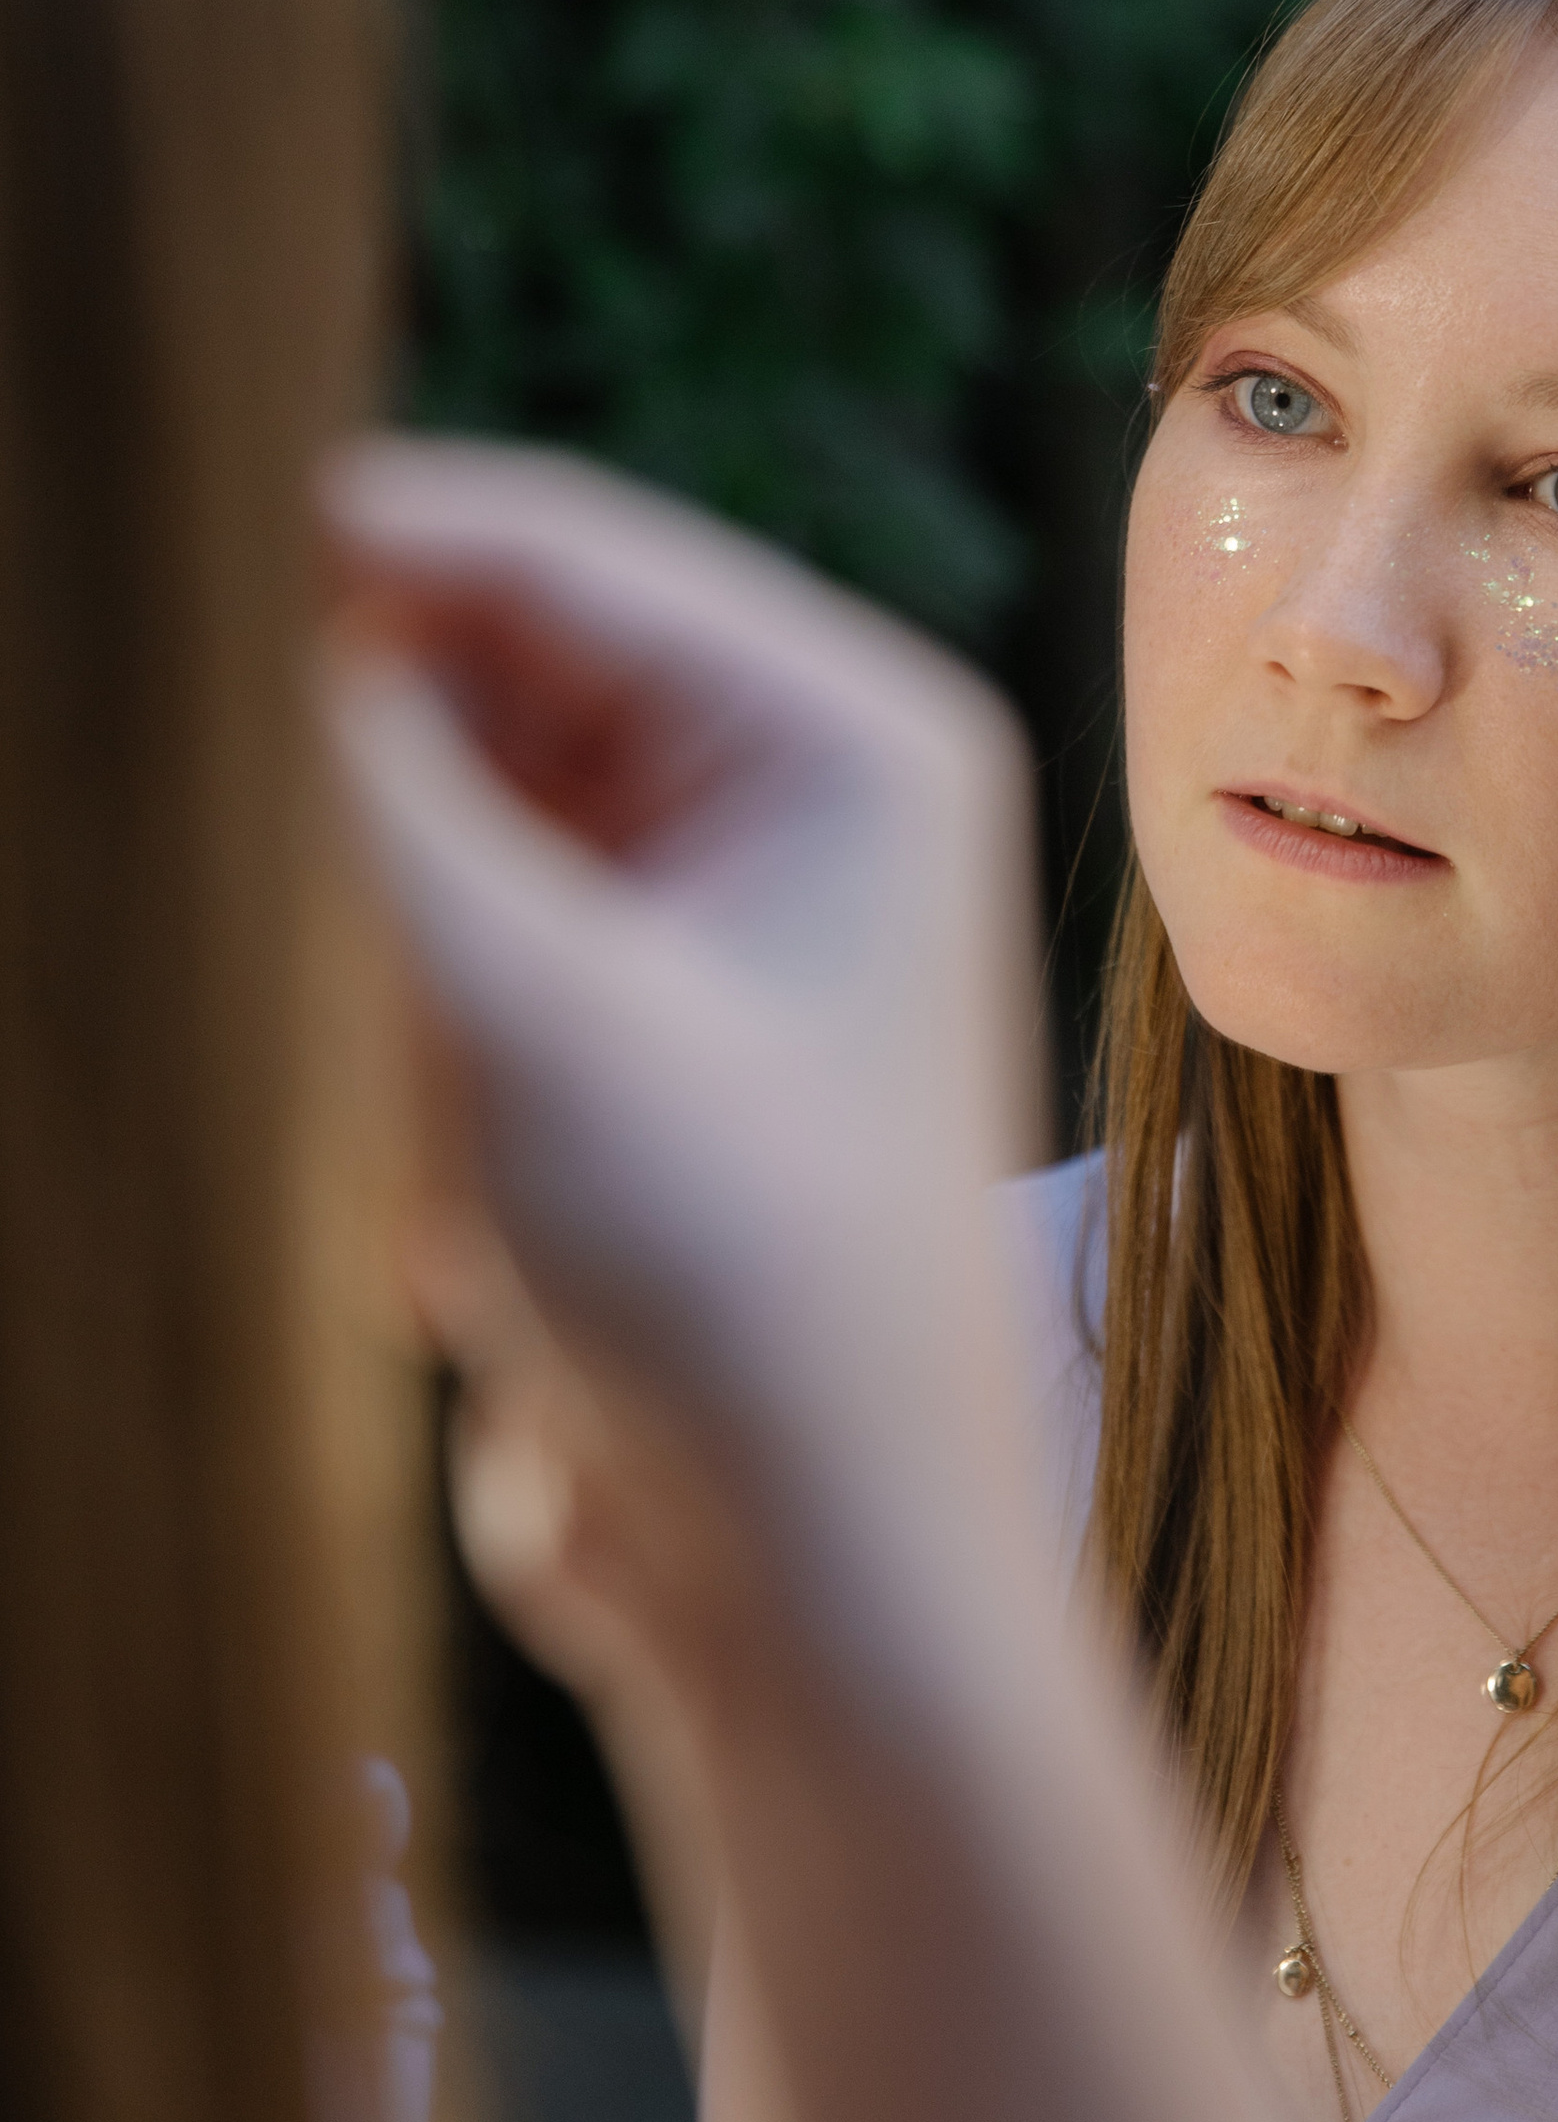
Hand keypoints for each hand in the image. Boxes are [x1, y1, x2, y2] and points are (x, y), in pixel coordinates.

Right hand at [326, 440, 1041, 1547]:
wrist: (812, 1582)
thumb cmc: (740, 1294)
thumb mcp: (525, 1010)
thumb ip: (368, 789)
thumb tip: (239, 628)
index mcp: (847, 736)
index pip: (552, 551)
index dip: (340, 539)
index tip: (146, 560)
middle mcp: (795, 792)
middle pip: (489, 674)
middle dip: (363, 791)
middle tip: (283, 896)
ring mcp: (708, 912)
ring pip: (443, 821)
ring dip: (386, 955)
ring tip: (437, 1114)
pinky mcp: (626, 1029)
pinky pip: (448, 951)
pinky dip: (406, 1049)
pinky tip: (457, 1201)